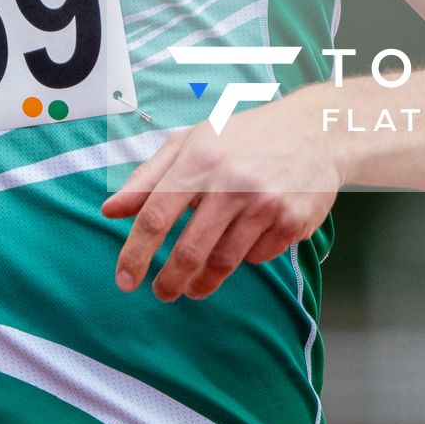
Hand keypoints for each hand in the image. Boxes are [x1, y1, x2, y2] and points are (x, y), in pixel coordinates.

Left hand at [100, 98, 341, 300]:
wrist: (314, 131)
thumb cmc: (241, 136)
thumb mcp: (190, 143)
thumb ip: (147, 178)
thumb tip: (110, 210)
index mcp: (199, 159)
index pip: (155, 216)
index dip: (135, 253)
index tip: (125, 280)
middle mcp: (232, 182)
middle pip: (189, 250)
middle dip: (170, 281)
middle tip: (162, 292)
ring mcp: (265, 203)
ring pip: (224, 262)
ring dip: (203, 282)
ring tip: (193, 287)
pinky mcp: (292, 221)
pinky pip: (257, 257)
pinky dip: (244, 259)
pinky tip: (242, 246)